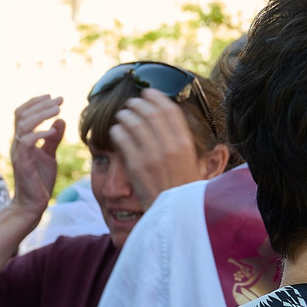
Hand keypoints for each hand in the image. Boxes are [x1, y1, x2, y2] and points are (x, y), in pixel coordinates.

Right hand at [6, 93, 65, 213]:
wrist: (32, 204)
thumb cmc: (39, 180)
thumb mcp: (50, 155)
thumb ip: (53, 139)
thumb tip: (60, 120)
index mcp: (22, 140)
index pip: (22, 113)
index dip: (36, 102)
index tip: (53, 97)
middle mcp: (17, 143)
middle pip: (21, 114)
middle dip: (41, 104)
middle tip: (60, 100)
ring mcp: (18, 152)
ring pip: (23, 124)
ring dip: (41, 114)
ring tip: (58, 110)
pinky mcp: (22, 163)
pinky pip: (27, 142)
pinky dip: (40, 133)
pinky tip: (53, 131)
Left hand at [110, 89, 204, 203]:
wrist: (175, 214)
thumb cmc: (182, 189)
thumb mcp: (191, 162)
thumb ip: (181, 143)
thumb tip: (175, 123)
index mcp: (185, 143)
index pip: (169, 110)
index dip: (157, 98)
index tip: (148, 92)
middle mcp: (170, 146)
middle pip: (150, 112)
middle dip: (138, 103)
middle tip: (131, 102)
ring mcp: (152, 155)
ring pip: (134, 123)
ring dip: (126, 115)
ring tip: (121, 114)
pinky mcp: (136, 166)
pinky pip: (123, 139)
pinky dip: (118, 130)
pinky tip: (115, 130)